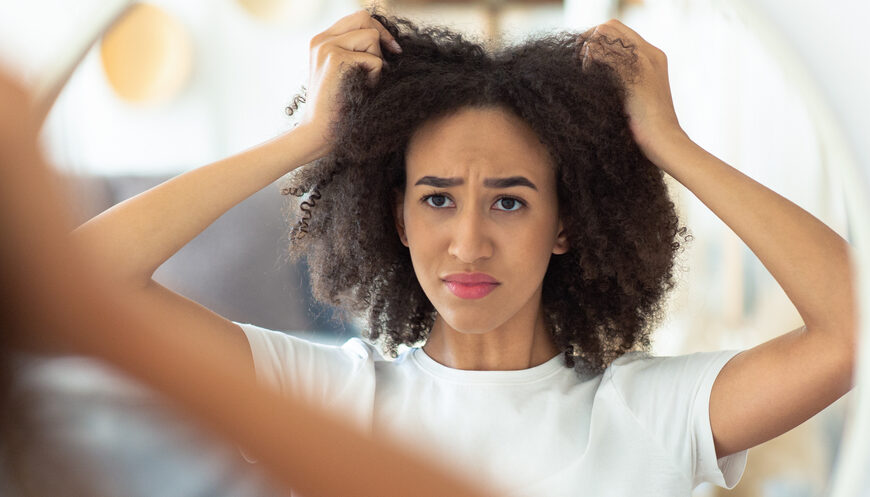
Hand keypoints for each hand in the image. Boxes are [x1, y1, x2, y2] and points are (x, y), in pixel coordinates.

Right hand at [296, 10, 402, 155]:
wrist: (318, 131)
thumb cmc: (337, 108)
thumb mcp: (345, 73)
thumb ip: (355, 52)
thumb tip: (385, 40)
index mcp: (321, 41)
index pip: (356, 18)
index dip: (378, 29)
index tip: (392, 48)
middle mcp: (321, 40)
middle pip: (364, 18)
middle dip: (382, 36)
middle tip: (394, 54)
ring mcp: (327, 47)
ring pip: (371, 37)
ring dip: (377, 61)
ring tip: (366, 82)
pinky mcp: (336, 59)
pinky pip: (375, 60)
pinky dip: (376, 77)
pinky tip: (363, 90)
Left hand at [580, 20, 686, 162]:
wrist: (665, 142)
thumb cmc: (646, 128)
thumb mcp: (634, 95)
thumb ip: (623, 79)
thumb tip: (597, 72)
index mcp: (652, 56)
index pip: (618, 29)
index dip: (596, 38)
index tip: (583, 56)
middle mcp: (650, 53)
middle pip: (610, 26)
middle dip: (588, 39)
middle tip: (578, 61)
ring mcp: (644, 61)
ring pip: (605, 34)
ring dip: (588, 49)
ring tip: (584, 71)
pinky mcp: (636, 72)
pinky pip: (603, 52)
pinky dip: (589, 60)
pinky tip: (587, 76)